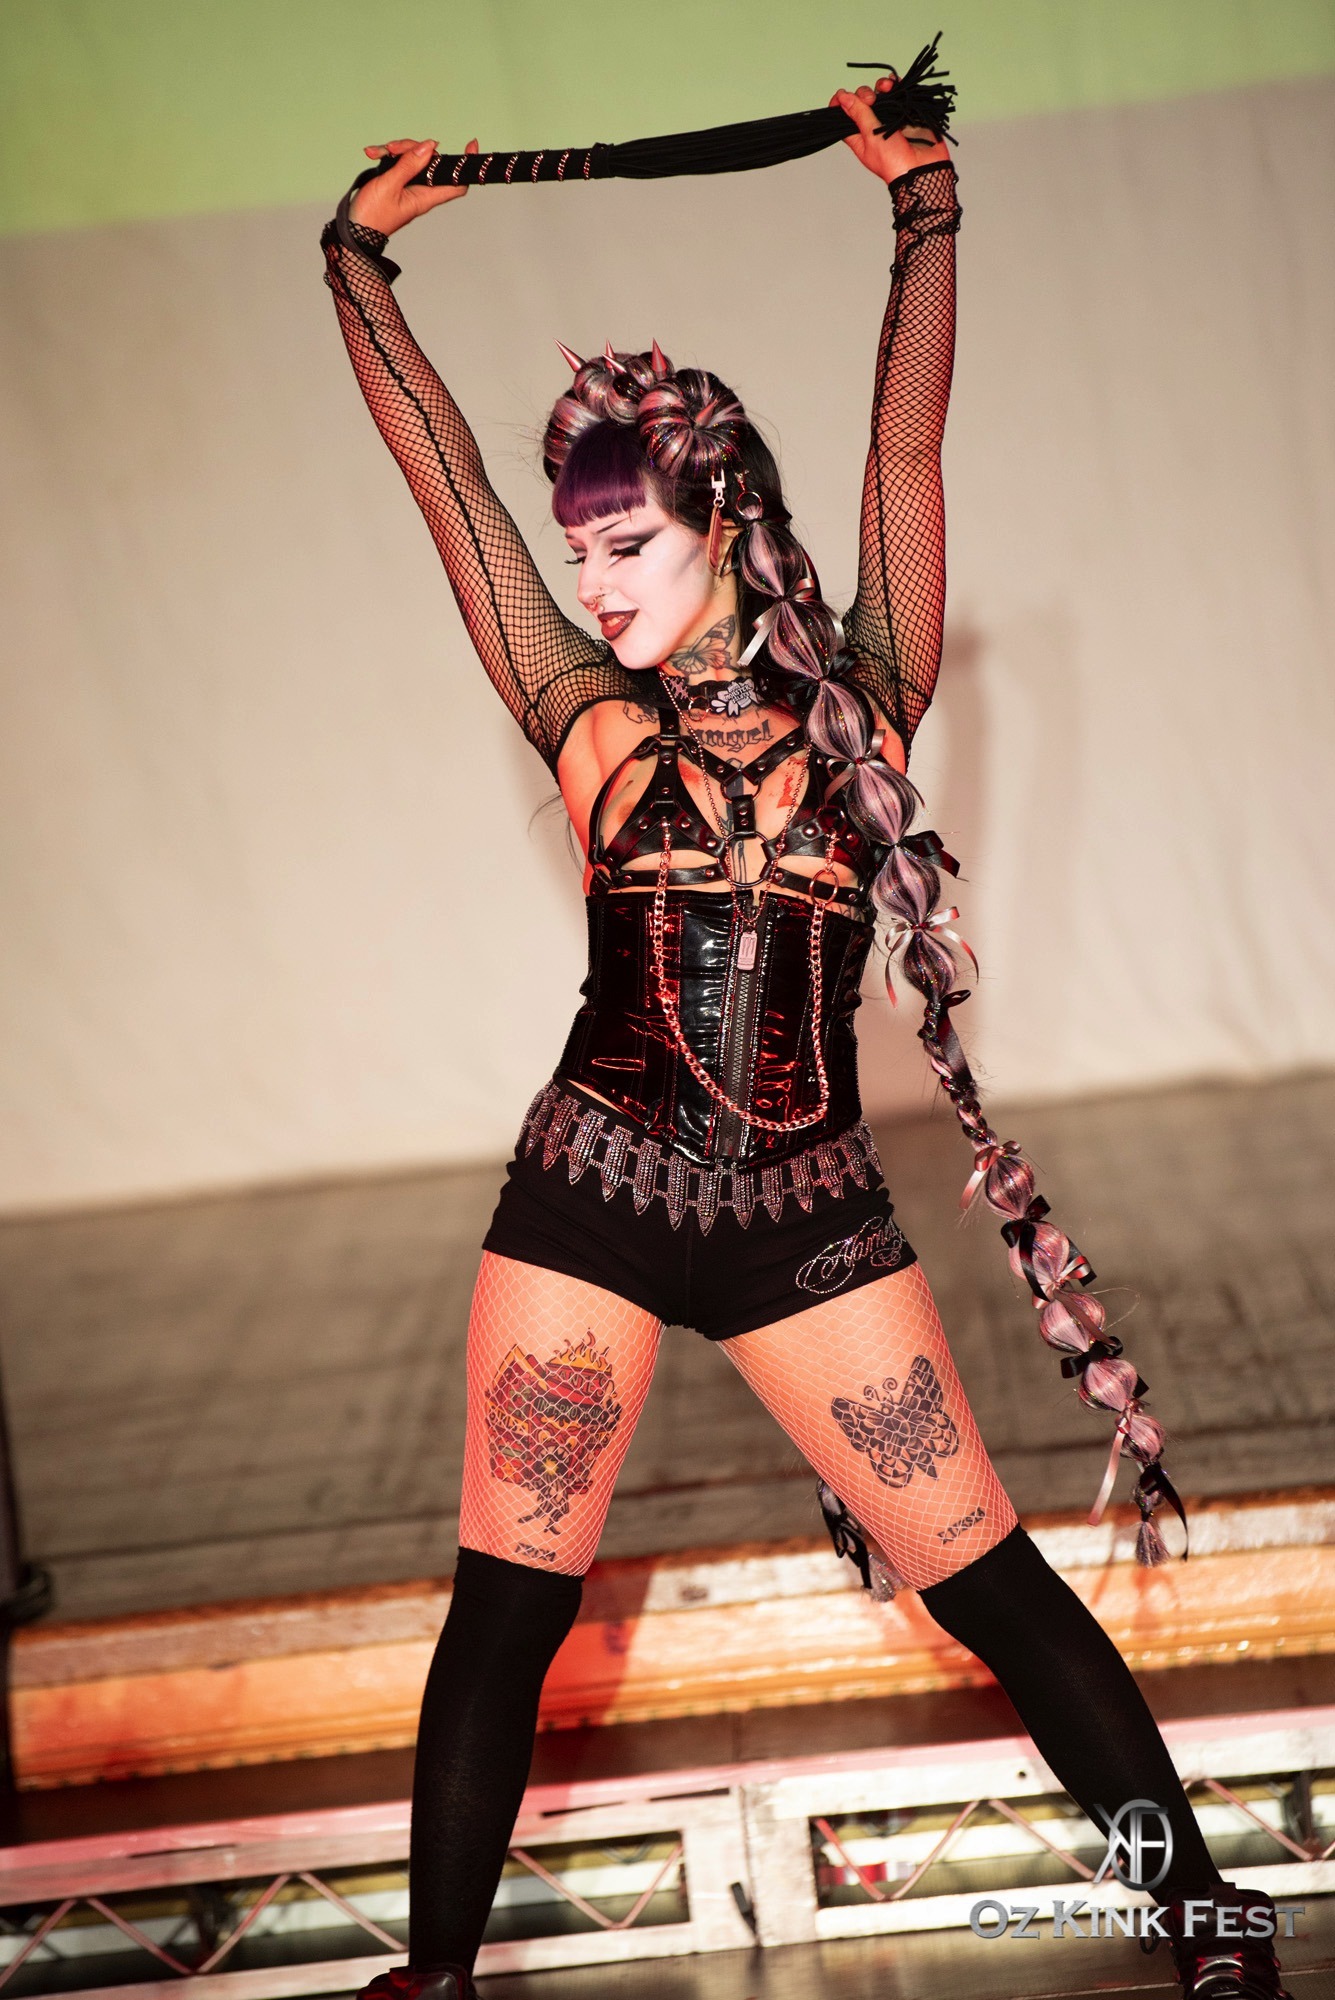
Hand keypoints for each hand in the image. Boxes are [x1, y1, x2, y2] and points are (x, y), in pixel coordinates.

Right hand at [349, 137, 478, 234]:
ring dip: (396, 150)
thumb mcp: (389, 186)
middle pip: (430, 160)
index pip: (456, 183)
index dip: (466, 166)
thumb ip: (409, 165)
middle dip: (413, 147)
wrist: (353, 231)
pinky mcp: (397, 181)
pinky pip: (397, 161)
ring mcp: (409, 185)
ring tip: (378, 153)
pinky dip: (385, 155)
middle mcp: (421, 191)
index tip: (471, 146)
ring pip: (412, 157)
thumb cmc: (371, 216)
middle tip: (393, 149)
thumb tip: (429, 147)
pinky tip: (372, 154)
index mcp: (425, 197)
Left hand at [830, 79, 949, 184]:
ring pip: (882, 95)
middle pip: (862, 102)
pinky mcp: (907, 113)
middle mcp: (874, 127)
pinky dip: (897, 85)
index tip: (843, 95)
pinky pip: (900, 94)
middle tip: (871, 100)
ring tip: (886, 86)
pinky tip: (895, 82)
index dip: (841, 104)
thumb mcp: (871, 137)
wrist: (922, 168)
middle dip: (864, 94)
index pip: (844, 117)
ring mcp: (891, 119)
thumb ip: (859, 114)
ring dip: (881, 86)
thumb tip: (843, 97)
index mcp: (860, 137)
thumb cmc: (894, 162)